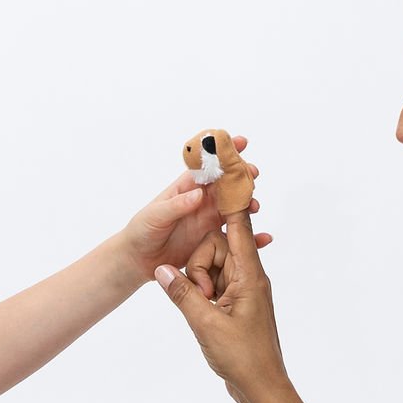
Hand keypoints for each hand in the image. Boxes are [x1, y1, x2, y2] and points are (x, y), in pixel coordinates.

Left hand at [119, 137, 270, 282]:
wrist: (139, 260)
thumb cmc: (142, 231)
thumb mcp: (155, 216)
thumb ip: (177, 205)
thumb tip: (198, 194)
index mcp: (186, 188)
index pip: (207, 166)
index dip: (224, 154)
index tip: (240, 142)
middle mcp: (201, 201)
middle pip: (227, 185)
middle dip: (242, 177)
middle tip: (253, 174)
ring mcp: (208, 219)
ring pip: (234, 207)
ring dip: (247, 204)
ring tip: (255, 206)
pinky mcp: (213, 239)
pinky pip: (234, 235)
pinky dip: (249, 237)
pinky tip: (262, 239)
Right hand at [155, 210, 287, 402]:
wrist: (261, 388)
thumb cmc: (243, 358)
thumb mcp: (205, 324)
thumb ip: (181, 294)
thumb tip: (161, 269)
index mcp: (250, 275)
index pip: (240, 225)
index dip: (231, 199)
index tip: (226, 171)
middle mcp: (250, 277)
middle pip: (217, 247)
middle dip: (199, 267)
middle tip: (200, 299)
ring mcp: (244, 291)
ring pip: (212, 267)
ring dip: (199, 285)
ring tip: (202, 313)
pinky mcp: (236, 305)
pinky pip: (214, 285)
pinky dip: (202, 295)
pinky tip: (201, 314)